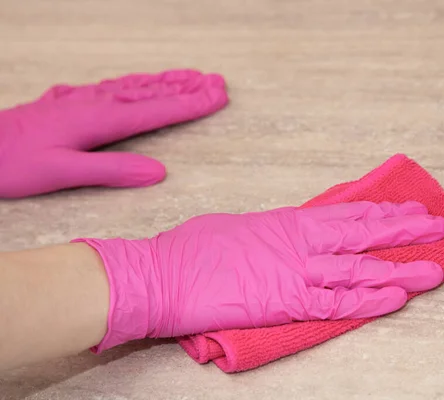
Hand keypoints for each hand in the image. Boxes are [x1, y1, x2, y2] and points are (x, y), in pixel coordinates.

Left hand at [0, 69, 227, 197]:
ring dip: (168, 81)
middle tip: (219, 83)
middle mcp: (97, 103)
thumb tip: (158, 172)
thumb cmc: (15, 163)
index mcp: (100, 120)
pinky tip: (145, 83)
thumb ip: (111, 171)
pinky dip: (140, 83)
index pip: (157, 110)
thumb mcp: (62, 173)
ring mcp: (85, 98)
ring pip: (137, 85)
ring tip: (194, 77)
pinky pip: (117, 86)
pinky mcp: (73, 100)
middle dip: (188, 88)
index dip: (190, 104)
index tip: (218, 96)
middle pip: (153, 92)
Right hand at [75, 201, 443, 352]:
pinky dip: (369, 301)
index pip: (347, 215)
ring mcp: (295, 272)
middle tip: (438, 227)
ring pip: (359, 269)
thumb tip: (289, 238)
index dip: (383, 214)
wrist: (162, 275)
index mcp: (288, 222)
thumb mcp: (240, 228)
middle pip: (362, 235)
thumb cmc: (193, 250)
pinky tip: (396, 299)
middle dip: (403, 231)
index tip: (410, 210)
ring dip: (400, 269)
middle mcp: (299, 243)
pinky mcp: (285, 303)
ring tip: (434, 269)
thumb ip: (272, 234)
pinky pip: (336, 303)